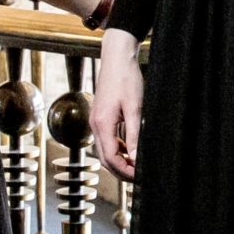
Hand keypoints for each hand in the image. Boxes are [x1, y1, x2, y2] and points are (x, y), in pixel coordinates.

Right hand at [91, 29, 142, 179]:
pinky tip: (129, 149)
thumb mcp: (135, 108)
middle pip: (104, 158)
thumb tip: (136, 157)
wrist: (117, 58)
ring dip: (118, 160)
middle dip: (120, 170)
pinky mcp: (99, 116)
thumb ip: (134, 134)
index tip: (139, 176)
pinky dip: (117, 149)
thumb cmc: (126, 79)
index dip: (124, 171)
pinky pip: (106, 139)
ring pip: (104, 150)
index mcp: (102, 124)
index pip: (110, 158)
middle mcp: (95, 124)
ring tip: (136, 165)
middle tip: (138, 176)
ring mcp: (95, 120)